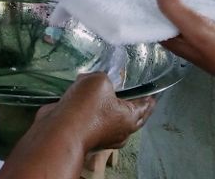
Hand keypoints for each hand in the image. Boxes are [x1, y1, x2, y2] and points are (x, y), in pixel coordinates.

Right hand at [0, 74, 154, 178]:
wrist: (61, 130)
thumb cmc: (87, 107)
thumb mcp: (99, 81)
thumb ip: (103, 77)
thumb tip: (95, 81)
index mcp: (129, 118)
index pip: (145, 107)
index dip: (148, 99)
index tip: (152, 94)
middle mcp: (119, 131)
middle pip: (131, 117)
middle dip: (133, 106)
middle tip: (133, 94)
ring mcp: (102, 136)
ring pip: (111, 120)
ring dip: (110, 109)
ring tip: (105, 95)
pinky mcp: (85, 135)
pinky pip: (94, 121)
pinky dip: (93, 112)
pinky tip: (84, 101)